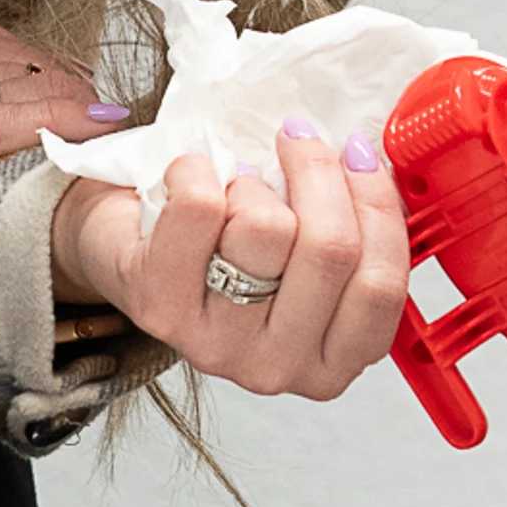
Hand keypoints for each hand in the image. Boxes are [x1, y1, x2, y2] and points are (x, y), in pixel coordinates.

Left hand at [52, 118, 410, 400]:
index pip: (381, 286)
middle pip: (330, 250)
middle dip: (318, 172)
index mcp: (332, 360)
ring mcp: (216, 346)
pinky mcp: (160, 309)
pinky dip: (197, 170)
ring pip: (266, 229)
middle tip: (297, 139)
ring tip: (237, 182)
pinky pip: (200, 209)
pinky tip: (191, 175)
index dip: (376, 204)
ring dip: (253, 184)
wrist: (125, 245)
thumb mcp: (308, 246)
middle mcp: (278, 368)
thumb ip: (353, 221)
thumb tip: (370, 156)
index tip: (355, 151)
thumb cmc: (229, 244)